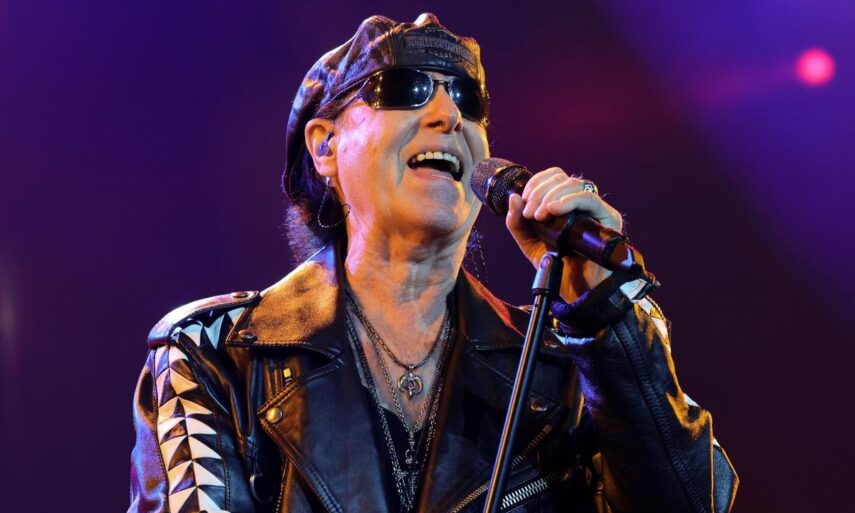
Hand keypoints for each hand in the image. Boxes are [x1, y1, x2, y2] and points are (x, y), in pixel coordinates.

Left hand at [505, 167, 623, 303]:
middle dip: (539, 192)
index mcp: (565, 203)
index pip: (553, 176)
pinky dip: (569, 200)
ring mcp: (596, 209)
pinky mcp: (609, 218)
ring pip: (574, 184)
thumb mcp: (529, 243)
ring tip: (539, 216)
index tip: (523, 202)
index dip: (536, 183)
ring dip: (550, 196)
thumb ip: (517, 222)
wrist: (576, 290)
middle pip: (561, 177)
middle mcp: (582, 202)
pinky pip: (590, 198)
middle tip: (530, 214)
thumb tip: (513, 197)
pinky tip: (554, 210)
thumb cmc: (558, 267)